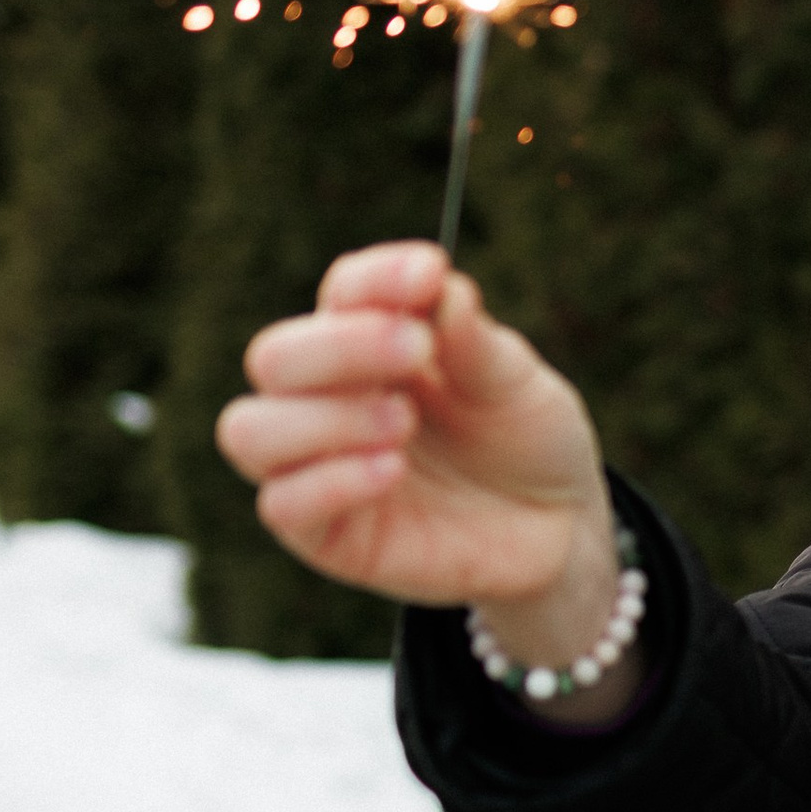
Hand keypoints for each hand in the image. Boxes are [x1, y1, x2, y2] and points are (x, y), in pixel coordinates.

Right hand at [217, 245, 618, 663]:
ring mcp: (319, 467)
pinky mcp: (328, 536)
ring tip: (403, 421)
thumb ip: (475, 341)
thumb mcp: (518, 384)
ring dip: (324, 417)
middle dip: (340, 346)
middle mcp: (330, 398)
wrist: (560, 527)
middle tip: (417, 350)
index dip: (374, 280)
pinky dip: (332, 480)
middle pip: (273, 356)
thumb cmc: (528, 440)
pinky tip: (394, 469)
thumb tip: (439, 284)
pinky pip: (283, 505)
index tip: (427, 275)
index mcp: (372, 341)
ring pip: (250, 431)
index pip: (341, 293)